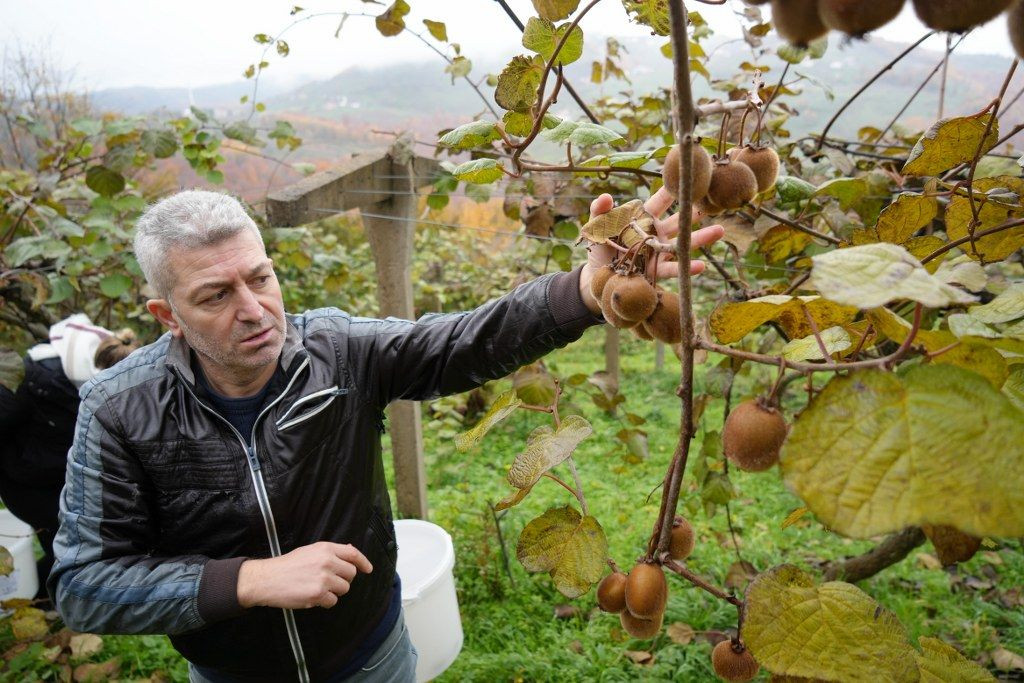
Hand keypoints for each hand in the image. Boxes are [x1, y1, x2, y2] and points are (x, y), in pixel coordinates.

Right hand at [237, 542, 372, 609]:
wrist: (267, 578)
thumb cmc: (287, 565)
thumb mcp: (310, 551)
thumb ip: (330, 552)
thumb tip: (350, 550)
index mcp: (325, 548)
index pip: (353, 553)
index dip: (363, 562)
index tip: (368, 569)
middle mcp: (327, 561)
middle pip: (351, 574)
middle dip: (343, 579)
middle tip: (329, 582)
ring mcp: (323, 578)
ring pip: (344, 589)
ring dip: (333, 591)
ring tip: (317, 588)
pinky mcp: (318, 594)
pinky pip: (333, 601)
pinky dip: (325, 602)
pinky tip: (312, 597)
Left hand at [579, 187, 724, 314]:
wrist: (598, 275)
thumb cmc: (599, 247)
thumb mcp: (596, 227)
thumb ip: (600, 211)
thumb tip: (606, 197)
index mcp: (644, 218)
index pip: (662, 200)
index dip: (674, 189)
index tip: (690, 177)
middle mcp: (656, 233)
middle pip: (679, 220)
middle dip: (695, 211)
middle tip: (713, 201)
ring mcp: (659, 251)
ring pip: (683, 242)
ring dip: (701, 237)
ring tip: (719, 231)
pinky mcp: (657, 270)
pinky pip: (674, 268)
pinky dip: (687, 267)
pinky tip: (701, 265)